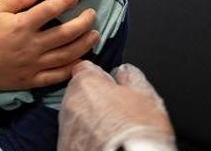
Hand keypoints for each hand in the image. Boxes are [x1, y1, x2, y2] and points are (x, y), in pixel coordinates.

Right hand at [0, 0, 99, 93]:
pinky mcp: (30, 80)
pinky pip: (56, 76)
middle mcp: (31, 46)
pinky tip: (82, 61)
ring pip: (66, 55)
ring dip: (84, 45)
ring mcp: (32, 65)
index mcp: (21, 25)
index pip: (51, 10)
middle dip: (83, 22)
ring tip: (95, 35)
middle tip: (92, 14)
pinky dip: (72, 69)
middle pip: (66, 33)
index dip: (66, 1)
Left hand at [58, 61, 174, 150]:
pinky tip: (103, 144)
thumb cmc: (135, 132)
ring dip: (90, 120)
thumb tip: (126, 71)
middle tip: (117, 113)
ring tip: (112, 132)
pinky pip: (75, 136)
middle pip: (80, 93)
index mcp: (86, 82)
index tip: (110, 85)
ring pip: (76, 116)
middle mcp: (70, 102)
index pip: (85, 68)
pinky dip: (86, 138)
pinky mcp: (64, 146)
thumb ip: (132, 77)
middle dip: (95, 99)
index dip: (100, 76)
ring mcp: (65, 126)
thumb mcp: (145, 97)